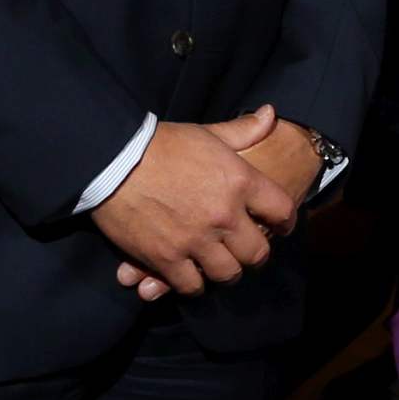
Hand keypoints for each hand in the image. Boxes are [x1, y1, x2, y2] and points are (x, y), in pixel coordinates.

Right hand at [92, 106, 300, 300]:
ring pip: (227, 273)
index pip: (281, 211)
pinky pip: (191, 285)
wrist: (114, 160)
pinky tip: (191, 275)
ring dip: (226, 271)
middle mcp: (224, 215)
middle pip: (257, 252)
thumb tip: (272, 114)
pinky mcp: (165, 258)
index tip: (281, 226)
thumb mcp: (208, 132)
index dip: (285, 221)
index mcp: (240, 181)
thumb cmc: (162, 143)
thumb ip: (243, 130)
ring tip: (221, 266)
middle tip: (248, 252)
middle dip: (255, 254)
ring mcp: (195, 240)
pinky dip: (193, 284)